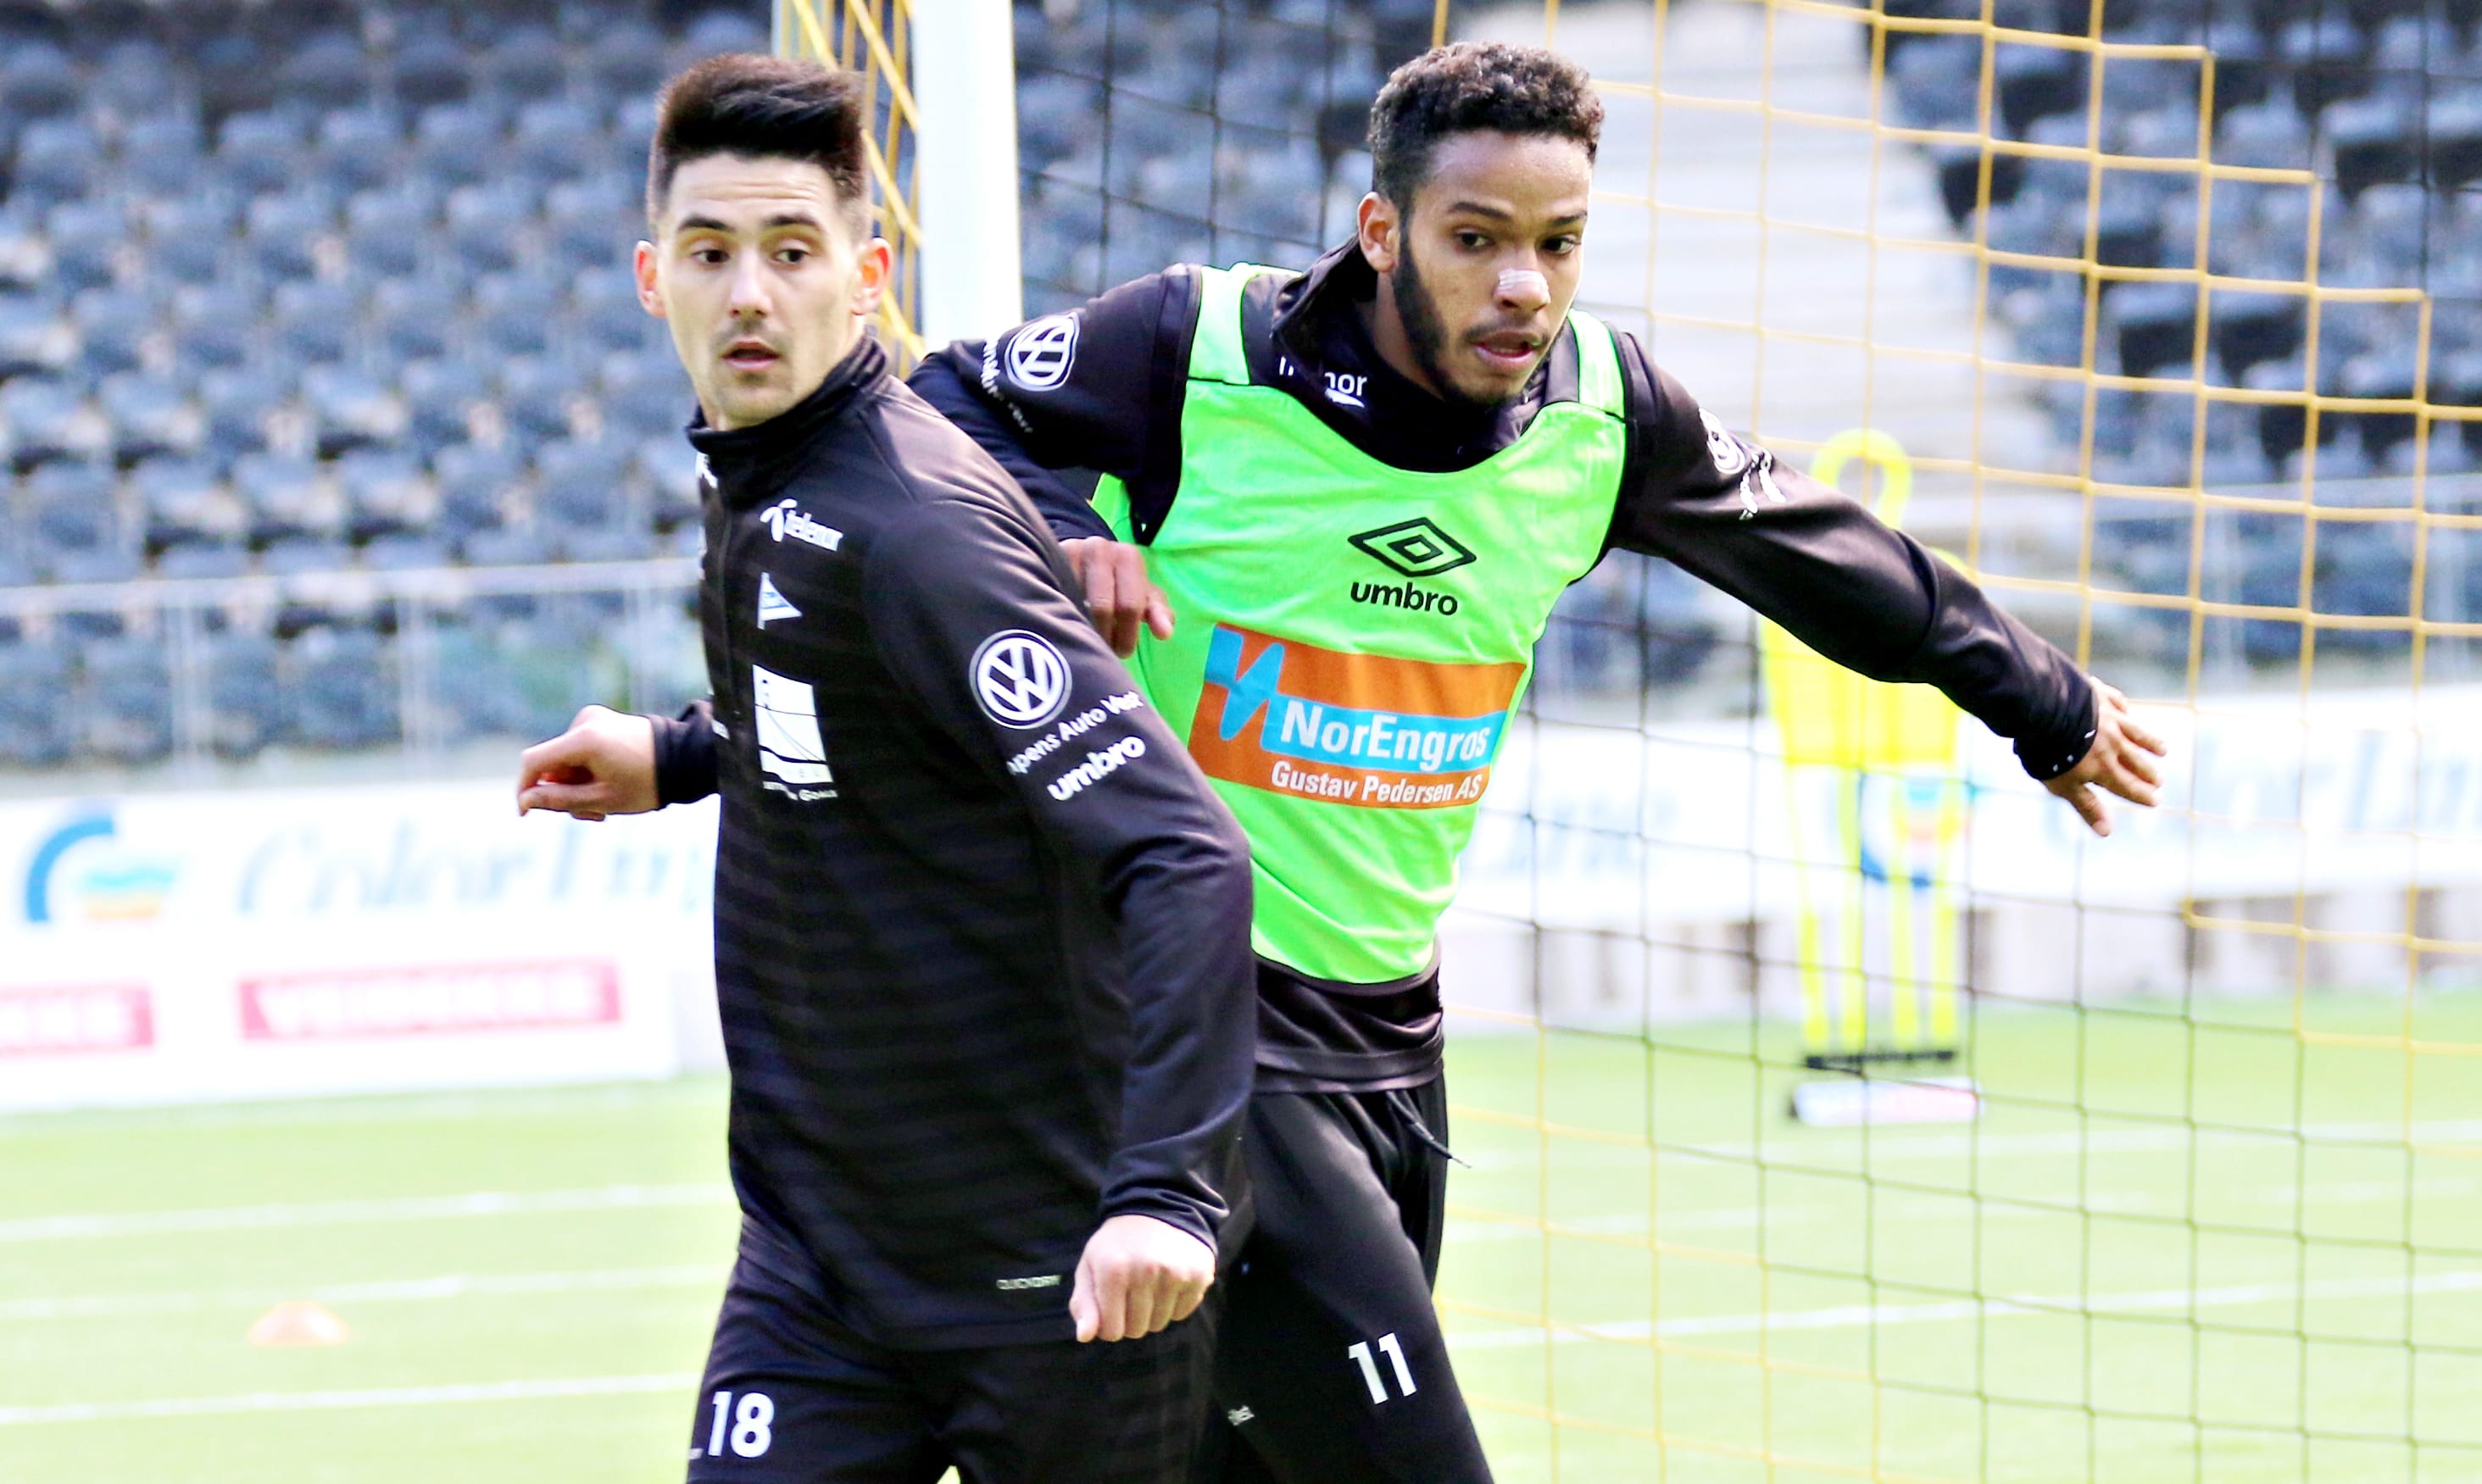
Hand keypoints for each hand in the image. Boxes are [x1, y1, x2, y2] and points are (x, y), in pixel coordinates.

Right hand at [516, 705, 660, 820]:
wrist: (686, 759)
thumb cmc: (648, 783)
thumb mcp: (602, 799)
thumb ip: (560, 800)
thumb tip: (526, 801)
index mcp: (584, 739)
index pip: (534, 761)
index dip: (524, 788)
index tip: (525, 813)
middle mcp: (585, 722)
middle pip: (552, 764)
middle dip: (564, 793)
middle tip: (593, 816)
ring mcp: (594, 719)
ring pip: (567, 761)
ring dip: (578, 786)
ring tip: (606, 805)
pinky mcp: (602, 721)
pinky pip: (581, 751)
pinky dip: (588, 771)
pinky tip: (609, 785)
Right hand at [1060, 537, 1173, 656]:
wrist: (1083, 559)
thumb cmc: (1120, 584)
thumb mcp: (1143, 595)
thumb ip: (1158, 612)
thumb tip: (1164, 633)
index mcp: (1128, 556)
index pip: (1130, 605)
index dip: (1127, 635)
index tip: (1122, 652)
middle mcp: (1099, 548)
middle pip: (1102, 607)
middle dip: (1104, 636)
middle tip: (1102, 651)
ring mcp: (1070, 552)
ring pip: (1075, 603)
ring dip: (1080, 629)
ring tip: (1084, 641)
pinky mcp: (1046, 561)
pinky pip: (1054, 596)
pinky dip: (1061, 616)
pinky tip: (1065, 626)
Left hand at [1068, 1213, 1213, 1342]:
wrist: (1159, 1207)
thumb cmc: (1118, 1243)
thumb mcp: (1090, 1265)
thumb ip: (1082, 1302)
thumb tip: (1084, 1337)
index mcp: (1113, 1271)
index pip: (1111, 1331)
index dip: (1109, 1324)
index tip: (1112, 1306)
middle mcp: (1145, 1272)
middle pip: (1137, 1331)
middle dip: (1130, 1319)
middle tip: (1131, 1292)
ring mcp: (1175, 1274)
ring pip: (1160, 1324)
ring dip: (1153, 1312)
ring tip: (1150, 1285)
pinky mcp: (1198, 1274)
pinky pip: (1182, 1314)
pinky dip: (1174, 1305)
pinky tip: (1168, 1281)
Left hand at [2044, 679, 2166, 837]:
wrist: (2042, 707)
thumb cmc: (2048, 752)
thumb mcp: (2064, 786)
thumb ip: (2087, 806)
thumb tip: (2107, 832)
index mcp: (2104, 767)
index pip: (2128, 786)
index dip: (2142, 795)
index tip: (2155, 800)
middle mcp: (2113, 743)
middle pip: (2136, 761)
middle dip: (2149, 773)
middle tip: (2159, 780)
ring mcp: (2109, 718)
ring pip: (2135, 733)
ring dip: (2150, 742)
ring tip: (2162, 750)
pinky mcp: (2100, 696)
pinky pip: (2120, 705)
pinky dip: (2127, 712)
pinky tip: (2129, 713)